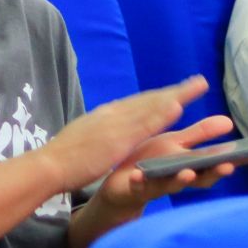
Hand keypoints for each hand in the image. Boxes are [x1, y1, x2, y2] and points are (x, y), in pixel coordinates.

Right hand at [39, 75, 209, 190]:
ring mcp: (116, 124)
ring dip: (175, 95)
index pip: (138, 104)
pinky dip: (162, 112)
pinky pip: (145, 123)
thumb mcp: (84, 138)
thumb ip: (98, 132)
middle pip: (149, 99)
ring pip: (151, 105)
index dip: (159, 97)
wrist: (49, 165)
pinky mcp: (118, 138)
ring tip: (197, 87)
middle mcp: (113, 114)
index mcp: (106, 116)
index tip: (176, 92)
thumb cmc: (63, 158)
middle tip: (198, 83)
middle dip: (174, 90)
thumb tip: (104, 130)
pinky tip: (178, 107)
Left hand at [95, 114, 238, 212]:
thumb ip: (201, 135)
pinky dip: (139, 182)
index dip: (237, 160)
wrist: (121, 185)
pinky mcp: (136, 189)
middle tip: (228, 166)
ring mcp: (158, 185)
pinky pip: (138, 187)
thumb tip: (229, 122)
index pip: (217, 163)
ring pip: (172, 185)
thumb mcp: (176, 144)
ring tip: (187, 173)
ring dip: (180, 181)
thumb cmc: (153, 162)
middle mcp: (178, 178)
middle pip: (200, 178)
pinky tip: (138, 175)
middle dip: (213, 173)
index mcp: (190, 165)